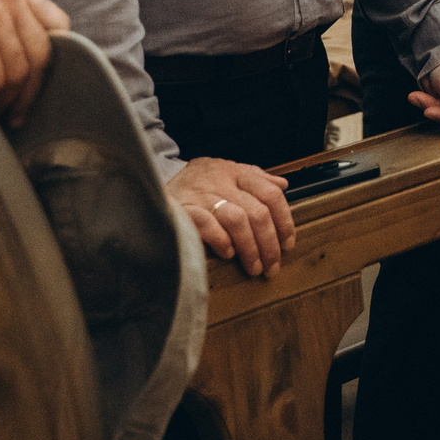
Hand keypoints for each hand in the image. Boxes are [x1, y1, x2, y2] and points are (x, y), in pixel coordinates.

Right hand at [169, 156, 294, 276]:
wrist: (151, 181)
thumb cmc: (196, 182)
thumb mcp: (226, 172)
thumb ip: (255, 178)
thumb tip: (283, 185)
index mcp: (235, 172)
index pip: (271, 194)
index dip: (284, 221)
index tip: (287, 243)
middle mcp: (221, 181)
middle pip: (258, 212)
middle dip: (269, 243)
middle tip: (272, 266)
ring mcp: (202, 195)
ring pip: (238, 219)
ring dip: (250, 248)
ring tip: (254, 267)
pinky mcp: (184, 209)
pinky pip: (207, 224)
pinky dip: (221, 240)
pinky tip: (228, 253)